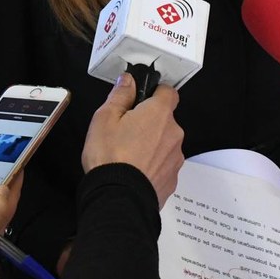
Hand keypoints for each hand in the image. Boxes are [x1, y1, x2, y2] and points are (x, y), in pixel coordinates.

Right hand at [80, 75, 184, 207]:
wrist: (118, 197)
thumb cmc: (110, 158)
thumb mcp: (105, 118)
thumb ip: (120, 95)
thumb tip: (128, 81)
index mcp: (159, 113)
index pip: (168, 92)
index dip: (155, 92)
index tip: (142, 98)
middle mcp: (173, 133)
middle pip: (165, 119)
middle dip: (149, 122)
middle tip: (126, 130)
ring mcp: (175, 157)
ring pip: (165, 143)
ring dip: (152, 144)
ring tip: (128, 154)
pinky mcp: (172, 178)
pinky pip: (163, 164)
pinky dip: (152, 164)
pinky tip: (135, 170)